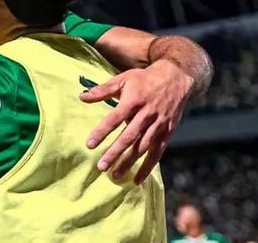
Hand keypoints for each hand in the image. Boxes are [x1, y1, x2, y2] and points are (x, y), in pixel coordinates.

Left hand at [79, 59, 192, 183]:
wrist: (176, 77)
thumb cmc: (144, 79)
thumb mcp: (123, 79)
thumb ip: (102, 90)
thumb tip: (81, 97)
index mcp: (133, 101)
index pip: (114, 119)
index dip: (101, 132)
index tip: (89, 145)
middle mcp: (146, 114)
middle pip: (129, 137)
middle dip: (114, 153)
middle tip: (101, 166)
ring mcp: (158, 124)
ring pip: (142, 147)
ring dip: (128, 162)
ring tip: (114, 175)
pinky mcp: (167, 132)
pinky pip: (157, 153)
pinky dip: (147, 167)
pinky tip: (137, 180)